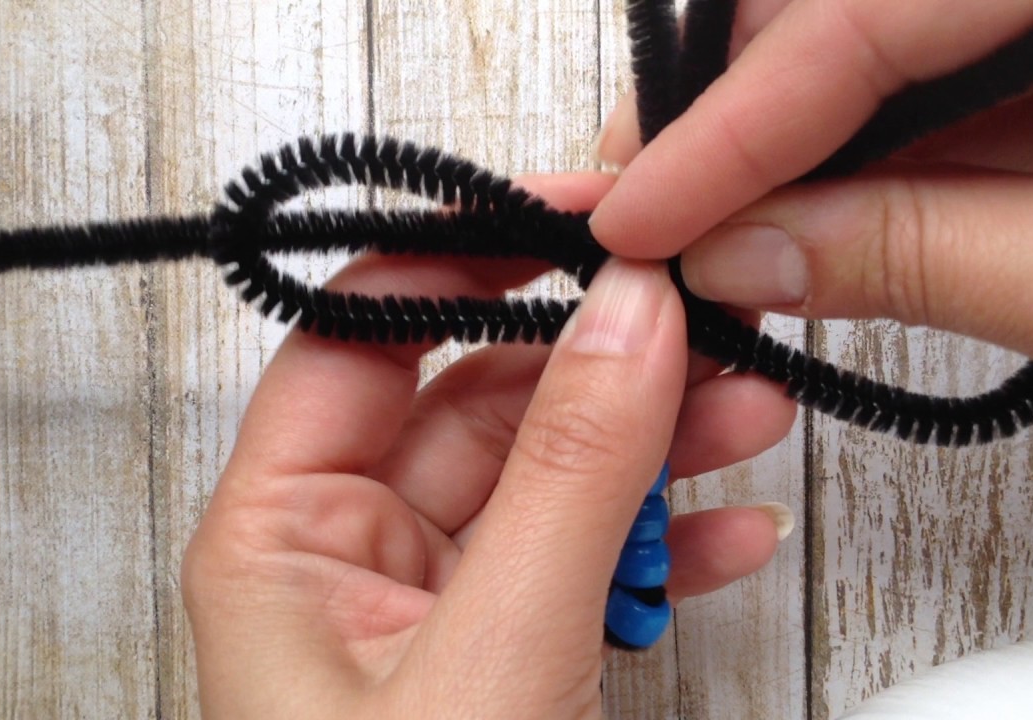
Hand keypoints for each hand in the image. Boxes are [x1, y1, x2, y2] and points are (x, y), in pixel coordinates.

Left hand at [181, 175, 796, 718]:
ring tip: (751, 418)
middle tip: (701, 328)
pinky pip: (583, 563)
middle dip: (600, 366)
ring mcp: (433, 608)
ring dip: (653, 447)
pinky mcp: (505, 657)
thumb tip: (627, 318)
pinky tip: (730, 535)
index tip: (571, 226)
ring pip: (548, 479)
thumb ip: (565, 479)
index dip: (462, 266)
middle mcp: (348, 556)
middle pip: (476, 399)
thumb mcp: (494, 661)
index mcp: (281, 537)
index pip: (359, 338)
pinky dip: (660, 546)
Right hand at [590, 0, 1032, 407]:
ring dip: (780, 152)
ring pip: (878, 57)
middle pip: (859, 7)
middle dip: (736, 109)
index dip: (740, 115)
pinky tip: (786, 234)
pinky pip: (930, 109)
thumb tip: (735, 257)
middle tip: (645, 207)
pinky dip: (847, 176)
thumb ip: (926, 255)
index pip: (883, 8)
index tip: (642, 210)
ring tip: (700, 240)